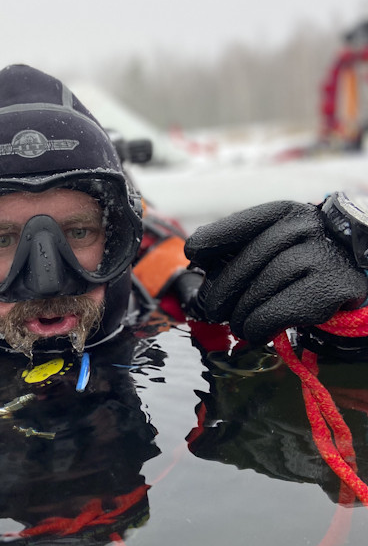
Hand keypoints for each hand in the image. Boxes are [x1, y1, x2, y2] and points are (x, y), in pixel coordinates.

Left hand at [184, 200, 367, 344]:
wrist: (354, 273)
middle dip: (224, 288)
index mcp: (288, 213)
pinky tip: (255, 331)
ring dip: (242, 312)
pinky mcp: (332, 286)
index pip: (246, 223)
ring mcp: (322, 255)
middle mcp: (307, 227)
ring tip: (237, 324)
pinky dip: (260, 324)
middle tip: (211, 310)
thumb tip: (198, 255)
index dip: (215, 237)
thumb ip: (243, 245)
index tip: (193, 253)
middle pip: (251, 258)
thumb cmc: (303, 260)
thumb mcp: (278, 242)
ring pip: (264, 285)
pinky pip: (281, 309)